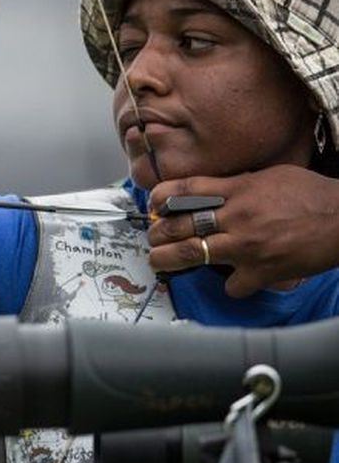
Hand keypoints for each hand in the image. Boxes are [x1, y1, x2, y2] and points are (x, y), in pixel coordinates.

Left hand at [147, 165, 338, 296]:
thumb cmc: (311, 195)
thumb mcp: (268, 177)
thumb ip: (235, 185)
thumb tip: (210, 190)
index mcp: (236, 189)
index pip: (183, 191)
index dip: (158, 199)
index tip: (153, 206)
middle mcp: (235, 217)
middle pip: (177, 226)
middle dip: (157, 234)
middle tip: (154, 238)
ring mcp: (246, 246)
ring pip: (189, 255)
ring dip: (168, 260)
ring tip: (161, 261)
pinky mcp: (261, 272)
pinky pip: (230, 285)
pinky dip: (230, 285)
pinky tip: (234, 279)